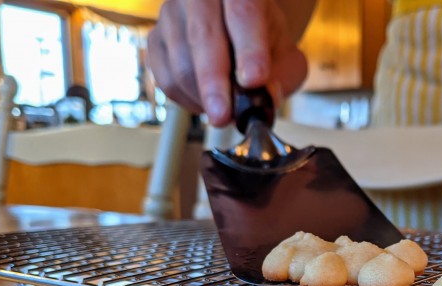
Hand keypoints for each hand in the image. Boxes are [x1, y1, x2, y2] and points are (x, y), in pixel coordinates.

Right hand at [147, 0, 308, 125]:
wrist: (238, 29)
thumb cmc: (263, 41)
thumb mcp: (286, 54)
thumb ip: (284, 74)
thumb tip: (267, 97)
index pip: (243, 13)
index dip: (249, 50)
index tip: (254, 81)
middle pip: (202, 36)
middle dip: (214, 82)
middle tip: (223, 116)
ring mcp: (172, 13)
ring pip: (180, 62)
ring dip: (203, 97)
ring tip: (226, 111)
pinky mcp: (155, 38)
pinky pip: (166, 78)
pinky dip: (187, 100)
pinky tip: (206, 102)